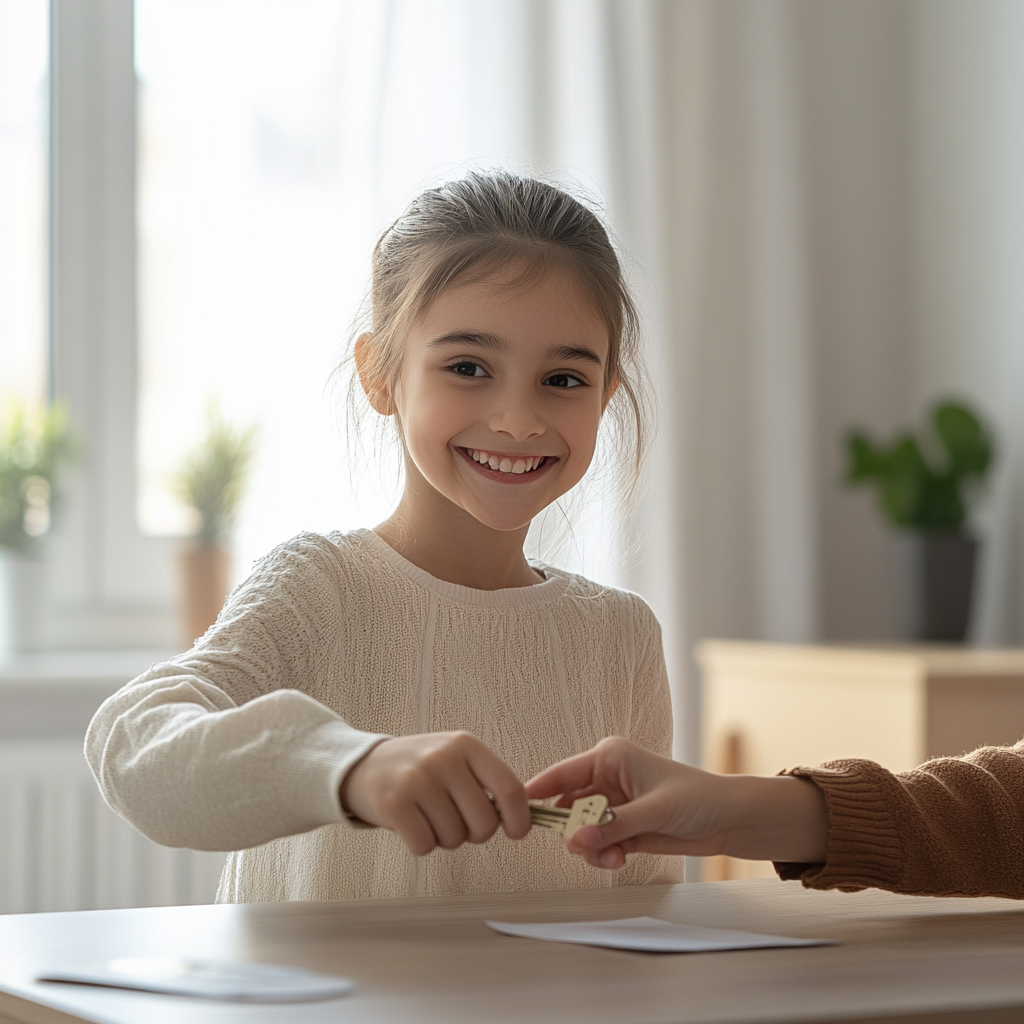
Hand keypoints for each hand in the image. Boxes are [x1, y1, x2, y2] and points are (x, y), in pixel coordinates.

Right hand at [340, 732, 531, 855]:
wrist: (363, 766)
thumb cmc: (419, 770)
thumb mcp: (455, 760)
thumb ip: (485, 783)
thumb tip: (521, 817)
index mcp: (466, 745)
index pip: (510, 788)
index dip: (519, 818)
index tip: (515, 832)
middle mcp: (444, 758)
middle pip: (484, 822)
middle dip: (474, 833)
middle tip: (456, 821)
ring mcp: (418, 779)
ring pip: (454, 838)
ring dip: (444, 838)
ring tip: (427, 816)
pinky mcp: (394, 802)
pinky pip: (425, 845)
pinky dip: (421, 844)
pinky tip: (411, 824)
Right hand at [525, 737, 827, 868]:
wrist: (727, 820)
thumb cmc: (696, 799)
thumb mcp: (653, 811)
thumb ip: (612, 826)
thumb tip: (575, 841)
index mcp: (609, 757)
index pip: (561, 773)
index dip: (537, 791)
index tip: (515, 810)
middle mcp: (605, 777)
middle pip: (566, 806)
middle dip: (572, 831)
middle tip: (583, 848)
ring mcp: (611, 804)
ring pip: (579, 830)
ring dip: (590, 847)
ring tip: (613, 855)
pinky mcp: (620, 826)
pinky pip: (595, 843)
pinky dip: (602, 854)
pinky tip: (620, 857)